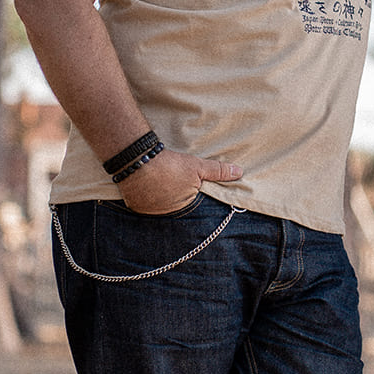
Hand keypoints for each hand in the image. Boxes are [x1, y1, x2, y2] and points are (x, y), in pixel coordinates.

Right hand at [116, 147, 242, 213]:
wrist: (136, 159)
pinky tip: (147, 186)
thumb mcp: (197, 166)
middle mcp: (165, 214)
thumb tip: (239, 172)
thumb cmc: (169, 165)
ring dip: (159, 197)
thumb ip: (218, 171)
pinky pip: (143, 203)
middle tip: (171, 182)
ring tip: (159, 183)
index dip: (189, 193)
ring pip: (158, 205)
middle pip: (173, 206)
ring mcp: (148, 212)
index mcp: (183, 209)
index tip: (185, 185)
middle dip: (174, 196)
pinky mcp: (134, 206)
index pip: (190, 204)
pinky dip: (146, 196)